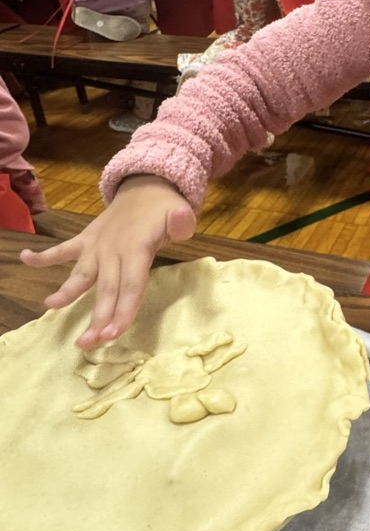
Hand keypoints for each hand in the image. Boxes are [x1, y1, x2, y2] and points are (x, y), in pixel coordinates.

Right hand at [20, 176, 195, 347]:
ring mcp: (97, 245)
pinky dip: (44, 255)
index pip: (132, 285)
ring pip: (82, 274)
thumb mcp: (179, 213)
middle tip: (87, 343)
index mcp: (137, 248)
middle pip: (106, 289)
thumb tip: (183, 219)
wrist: (146, 187)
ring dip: (67, 292)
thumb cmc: (165, 209)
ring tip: (51, 306)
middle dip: (98, 317)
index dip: (123, 311)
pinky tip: (25, 258)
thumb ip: (182, 222)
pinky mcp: (86, 240)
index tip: (112, 335)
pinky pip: (63, 249)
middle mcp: (113, 249)